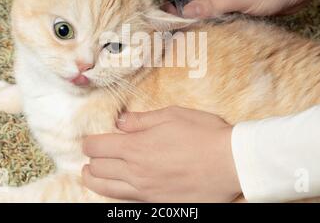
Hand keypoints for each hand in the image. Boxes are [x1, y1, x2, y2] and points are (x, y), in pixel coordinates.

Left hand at [82, 106, 240, 201]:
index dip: (88, 143)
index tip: (89, 141)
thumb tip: (120, 122)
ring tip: (90, 174)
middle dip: (89, 161)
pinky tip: (116, 188)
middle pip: (96, 170)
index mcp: (137, 146)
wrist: (231, 163)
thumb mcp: (172, 115)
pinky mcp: (158, 203)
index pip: (97, 147)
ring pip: (106, 189)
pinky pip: (126, 201)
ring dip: (94, 180)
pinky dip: (114, 194)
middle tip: (90, 156)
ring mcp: (146, 191)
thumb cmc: (204, 135)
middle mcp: (136, 171)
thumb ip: (141, 120)